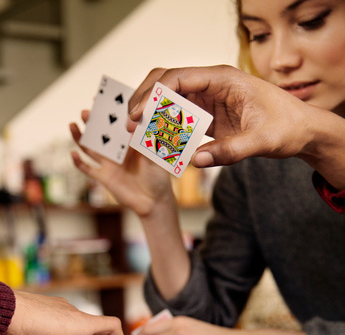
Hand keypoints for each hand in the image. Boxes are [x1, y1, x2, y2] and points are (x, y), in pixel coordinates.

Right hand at [70, 111, 172, 216]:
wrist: (153, 201)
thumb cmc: (158, 177)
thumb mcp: (153, 156)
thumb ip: (143, 142)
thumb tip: (132, 126)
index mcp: (129, 142)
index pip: (116, 123)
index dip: (108, 113)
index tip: (101, 100)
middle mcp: (117, 151)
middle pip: (100, 133)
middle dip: (92, 122)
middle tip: (86, 111)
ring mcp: (109, 164)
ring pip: (90, 148)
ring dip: (80, 137)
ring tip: (72, 125)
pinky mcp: (104, 177)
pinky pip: (88, 169)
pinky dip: (79, 162)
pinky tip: (73, 154)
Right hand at [128, 65, 324, 168]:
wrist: (301, 130)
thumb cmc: (286, 128)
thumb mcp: (262, 142)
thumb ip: (230, 151)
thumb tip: (195, 160)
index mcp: (224, 79)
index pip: (179, 77)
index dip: (154, 95)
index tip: (139, 115)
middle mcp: (212, 84)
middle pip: (167, 81)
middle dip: (145, 100)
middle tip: (130, 125)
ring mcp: (209, 98)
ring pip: (169, 98)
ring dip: (152, 114)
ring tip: (136, 134)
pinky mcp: (208, 114)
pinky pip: (179, 116)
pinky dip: (165, 127)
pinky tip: (155, 142)